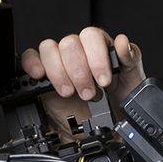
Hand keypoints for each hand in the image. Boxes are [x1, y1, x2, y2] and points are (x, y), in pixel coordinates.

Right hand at [20, 28, 144, 132]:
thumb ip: (131, 59)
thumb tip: (123, 42)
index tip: (103, 81)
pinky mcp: (42, 73)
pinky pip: (30, 57)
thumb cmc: (117, 102)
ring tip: (69, 93)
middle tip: (88, 93)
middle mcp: (78, 50)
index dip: (96, 58)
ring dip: (59, 73)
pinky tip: (40, 76)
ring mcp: (59, 60)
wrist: (103, 126)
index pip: (91, 36)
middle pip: (69, 43)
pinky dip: (32, 64)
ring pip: (49, 49)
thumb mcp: (132, 82)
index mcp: (99, 46)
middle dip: (79, 72)